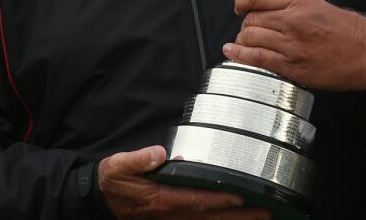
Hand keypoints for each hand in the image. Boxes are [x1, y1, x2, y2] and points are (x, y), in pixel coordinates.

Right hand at [98, 146, 269, 218]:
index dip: (219, 200)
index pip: (196, 201)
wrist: (100, 200)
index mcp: (160, 200)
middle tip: (265, 213)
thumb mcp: (117, 166)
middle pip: (210, 218)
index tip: (241, 197)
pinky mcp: (173, 219)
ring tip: (260, 218)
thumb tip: (160, 152)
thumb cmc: (112, 182)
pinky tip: (236, 219)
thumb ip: (137, 159)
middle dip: (238, 217)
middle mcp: (170, 214)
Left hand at [223, 0, 365, 90]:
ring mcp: (291, 45)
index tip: (240, 5)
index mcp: (301, 1)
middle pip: (252, 19)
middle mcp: (292, 21)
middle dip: (246, 23)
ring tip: (244, 41)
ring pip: (251, 37)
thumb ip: (295, 6)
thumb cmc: (351, 31)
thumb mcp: (321, 6)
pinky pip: (257, 58)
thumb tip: (271, 11)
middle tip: (250, 28)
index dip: (243, 1)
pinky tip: (231, 52)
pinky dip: (240, 55)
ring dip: (244, 39)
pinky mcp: (292, 67)